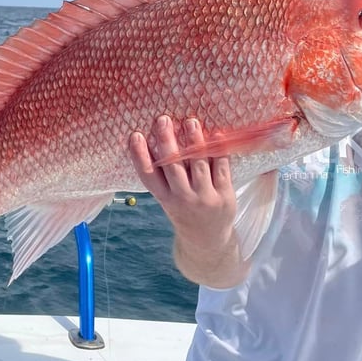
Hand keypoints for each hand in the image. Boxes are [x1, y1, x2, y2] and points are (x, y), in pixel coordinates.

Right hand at [128, 116, 247, 286]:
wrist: (208, 241)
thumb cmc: (185, 211)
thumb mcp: (169, 199)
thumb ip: (165, 175)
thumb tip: (160, 138)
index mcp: (165, 199)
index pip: (148, 176)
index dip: (140, 155)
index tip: (136, 135)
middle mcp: (183, 199)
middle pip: (172, 166)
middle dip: (167, 141)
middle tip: (163, 119)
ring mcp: (204, 198)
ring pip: (198, 164)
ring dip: (194, 141)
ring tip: (190, 121)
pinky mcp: (224, 195)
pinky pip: (222, 169)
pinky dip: (219, 151)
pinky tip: (216, 135)